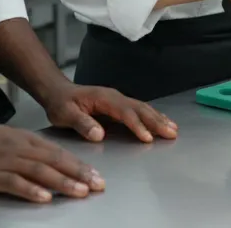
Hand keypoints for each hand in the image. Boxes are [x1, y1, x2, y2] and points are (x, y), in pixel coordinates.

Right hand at [0, 123, 101, 203]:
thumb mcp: (4, 139)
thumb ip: (26, 148)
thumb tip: (48, 158)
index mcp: (22, 138)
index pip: (57, 151)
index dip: (79, 163)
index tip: (96, 174)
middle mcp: (17, 147)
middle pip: (54, 160)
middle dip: (79, 173)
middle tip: (98, 184)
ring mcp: (3, 160)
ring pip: (39, 171)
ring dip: (63, 181)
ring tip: (81, 191)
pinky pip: (13, 182)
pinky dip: (31, 190)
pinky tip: (44, 197)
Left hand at [44, 82, 177, 143]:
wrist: (57, 91)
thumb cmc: (60, 103)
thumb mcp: (65, 114)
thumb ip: (82, 123)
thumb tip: (98, 134)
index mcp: (103, 98)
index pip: (125, 112)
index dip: (137, 125)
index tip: (148, 138)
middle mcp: (114, 97)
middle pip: (140, 108)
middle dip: (156, 121)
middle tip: (171, 133)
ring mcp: (118, 99)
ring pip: (143, 108)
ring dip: (158, 118)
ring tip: (173, 129)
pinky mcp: (118, 105)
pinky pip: (139, 109)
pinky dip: (152, 116)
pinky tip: (161, 122)